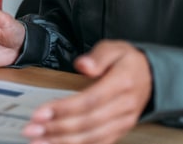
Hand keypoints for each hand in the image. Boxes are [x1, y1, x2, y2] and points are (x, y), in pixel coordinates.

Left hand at [22, 40, 151, 143]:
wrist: (152, 76)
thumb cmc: (128, 61)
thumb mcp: (114, 48)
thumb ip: (98, 56)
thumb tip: (82, 64)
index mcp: (122, 84)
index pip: (89, 101)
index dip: (63, 109)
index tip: (39, 113)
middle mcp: (124, 108)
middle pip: (87, 123)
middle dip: (56, 128)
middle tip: (31, 130)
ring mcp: (123, 123)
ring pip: (92, 138)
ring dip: (62, 142)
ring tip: (38, 141)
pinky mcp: (120, 132)